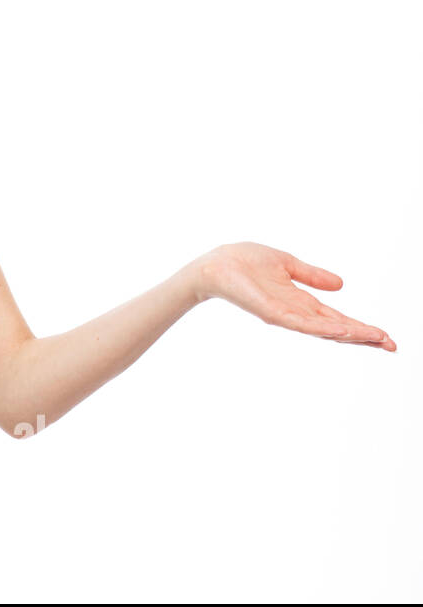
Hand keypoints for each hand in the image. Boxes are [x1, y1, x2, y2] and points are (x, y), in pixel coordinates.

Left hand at [195, 242, 394, 349]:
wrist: (215, 264)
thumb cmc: (243, 262)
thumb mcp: (287, 264)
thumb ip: (312, 276)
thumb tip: (342, 284)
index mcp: (300, 301)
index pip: (336, 318)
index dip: (360, 327)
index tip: (386, 337)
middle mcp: (295, 312)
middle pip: (335, 329)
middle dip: (363, 337)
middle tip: (392, 345)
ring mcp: (284, 315)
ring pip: (323, 329)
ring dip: (350, 334)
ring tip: (376, 339)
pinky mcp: (271, 313)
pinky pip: (301, 323)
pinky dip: (322, 328)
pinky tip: (342, 330)